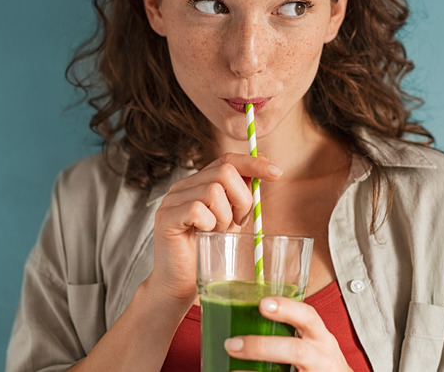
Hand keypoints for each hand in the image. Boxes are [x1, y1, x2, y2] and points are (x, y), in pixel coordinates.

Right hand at [148, 153, 282, 302]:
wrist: (182, 284)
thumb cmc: (208, 252)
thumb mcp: (232, 219)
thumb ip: (242, 194)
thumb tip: (266, 165)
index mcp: (199, 183)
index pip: (227, 159)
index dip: (253, 163)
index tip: (277, 173)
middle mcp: (183, 186)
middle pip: (225, 172)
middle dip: (242, 199)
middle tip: (238, 223)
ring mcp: (172, 200)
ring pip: (213, 191)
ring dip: (225, 216)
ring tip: (218, 233)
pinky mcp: (166, 217)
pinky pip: (197, 210)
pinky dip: (209, 225)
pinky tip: (205, 236)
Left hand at [223, 297, 352, 370]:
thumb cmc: (321, 362)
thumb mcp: (315, 343)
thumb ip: (292, 331)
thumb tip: (247, 320)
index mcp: (321, 338)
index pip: (309, 317)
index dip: (287, 308)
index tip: (263, 303)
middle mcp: (321, 357)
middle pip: (296, 351)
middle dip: (262, 347)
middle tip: (232, 344)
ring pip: (290, 369)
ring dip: (256, 369)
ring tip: (233, 364)